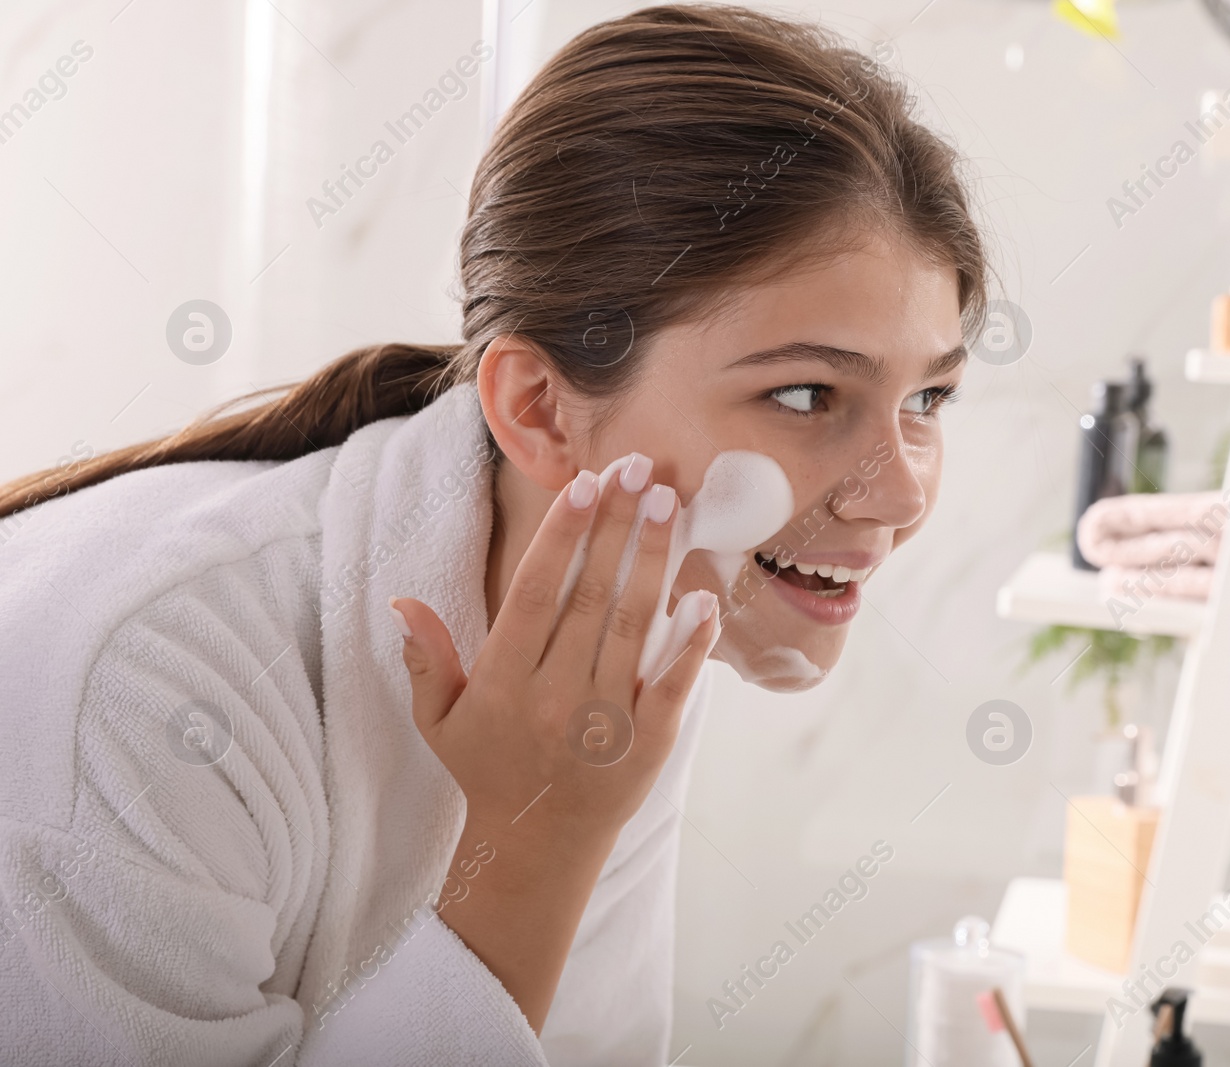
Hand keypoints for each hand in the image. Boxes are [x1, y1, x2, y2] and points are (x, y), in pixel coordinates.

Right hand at [392, 455, 718, 835]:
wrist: (537, 847)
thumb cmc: (487, 769)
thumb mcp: (441, 718)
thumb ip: (427, 658)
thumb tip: (400, 601)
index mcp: (505, 683)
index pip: (536, 593)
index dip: (562, 536)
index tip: (585, 484)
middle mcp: (556, 698)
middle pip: (590, 597)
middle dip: (617, 527)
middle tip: (642, 468)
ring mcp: (607, 723)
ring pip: (633, 628)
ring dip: (654, 562)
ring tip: (670, 505)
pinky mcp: (650, 745)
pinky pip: (673, 684)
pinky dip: (691, 642)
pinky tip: (705, 595)